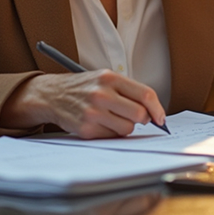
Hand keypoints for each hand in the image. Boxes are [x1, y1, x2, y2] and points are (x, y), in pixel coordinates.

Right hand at [0, 70, 166, 138]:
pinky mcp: (86, 128)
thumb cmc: (83, 87)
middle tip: (135, 118)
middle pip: (139, 114)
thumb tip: (152, 111)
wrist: (52, 94)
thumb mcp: (104, 78)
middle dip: (142, 119)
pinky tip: (100, 124)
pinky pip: (112, 137)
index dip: (157, 109)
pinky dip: (110, 133)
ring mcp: (93, 112)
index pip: (145, 94)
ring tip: (112, 118)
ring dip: (125, 127)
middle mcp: (102, 93)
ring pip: (127, 128)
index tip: (160, 118)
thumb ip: (128, 90)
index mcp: (110, 78)